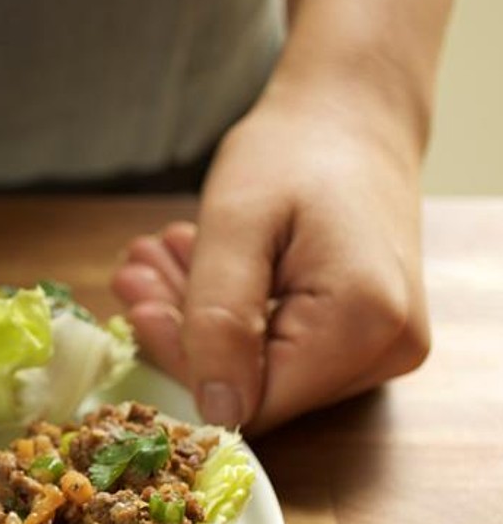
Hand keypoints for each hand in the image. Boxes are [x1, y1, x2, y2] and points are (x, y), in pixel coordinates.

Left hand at [111, 76, 429, 434]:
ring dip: (200, 320)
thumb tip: (217, 413)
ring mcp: (384, 347)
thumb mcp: (236, 226)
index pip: (252, 398)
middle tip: (134, 274)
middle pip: (258, 386)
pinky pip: (284, 347)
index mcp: (362, 325)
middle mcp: (388, 350)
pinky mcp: (368, 336)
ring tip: (156, 260)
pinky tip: (195, 268)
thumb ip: (220, 321)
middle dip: (185, 333)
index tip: (135, 308)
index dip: (185, 365)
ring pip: (264, 368)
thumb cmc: (296, 149)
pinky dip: (232, 314)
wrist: (354, 110)